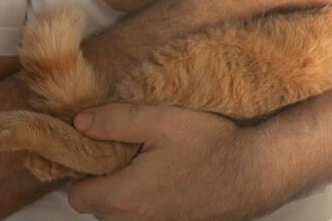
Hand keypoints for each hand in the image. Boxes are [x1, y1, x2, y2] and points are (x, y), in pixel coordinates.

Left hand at [68, 103, 269, 220]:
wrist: (254, 172)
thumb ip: (115, 121)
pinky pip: (142, 217)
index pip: (77, 194)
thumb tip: (79, 123)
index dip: (84, 169)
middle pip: (96, 206)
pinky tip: (166, 176)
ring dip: (123, 191)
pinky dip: (144, 200)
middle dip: (103, 179)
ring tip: (148, 162)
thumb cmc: (211, 145)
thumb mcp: (161, 120)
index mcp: (125, 196)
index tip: (102, 148)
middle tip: (127, 150)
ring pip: (119, 213)